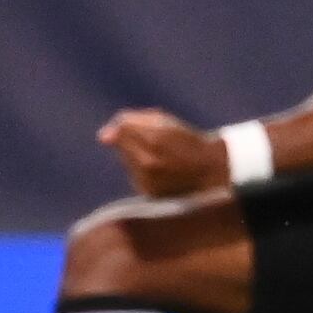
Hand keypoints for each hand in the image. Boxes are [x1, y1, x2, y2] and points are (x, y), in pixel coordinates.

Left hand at [97, 108, 226, 195]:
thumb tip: (102, 137)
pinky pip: (133, 174)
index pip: (122, 127)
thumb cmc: (187, 141)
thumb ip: (133, 120)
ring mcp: (147, 179)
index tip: (143, 127)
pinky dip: (140, 170)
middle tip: (154, 142)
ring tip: (159, 156)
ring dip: (134, 155)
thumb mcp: (166, 122)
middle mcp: (148, 161)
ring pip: (125, 159)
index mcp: (155, 138)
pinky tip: (159, 170)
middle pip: (121, 144)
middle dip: (131, 139)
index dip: (128, 125)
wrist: (211, 171)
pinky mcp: (148, 192)